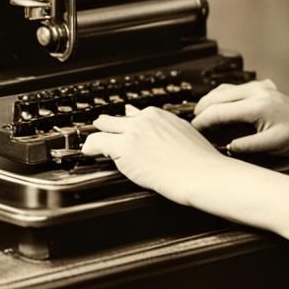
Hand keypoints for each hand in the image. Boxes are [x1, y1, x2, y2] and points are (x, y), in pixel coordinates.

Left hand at [82, 105, 225, 204]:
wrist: (200, 173)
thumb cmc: (198, 160)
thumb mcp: (183, 133)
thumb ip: (164, 127)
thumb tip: (152, 127)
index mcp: (159, 115)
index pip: (132, 116)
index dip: (125, 126)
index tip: (122, 133)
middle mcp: (144, 119)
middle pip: (115, 119)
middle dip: (107, 127)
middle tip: (101, 135)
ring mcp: (133, 132)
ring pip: (103, 127)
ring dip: (97, 136)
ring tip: (92, 145)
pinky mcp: (124, 147)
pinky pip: (97, 142)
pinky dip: (90, 147)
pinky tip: (88, 152)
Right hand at [192, 79, 288, 155]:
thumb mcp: (277, 146)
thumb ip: (250, 146)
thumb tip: (226, 147)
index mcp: (257, 106)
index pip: (219, 111)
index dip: (201, 122)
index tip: (190, 132)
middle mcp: (256, 92)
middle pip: (217, 96)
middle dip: (201, 109)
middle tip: (190, 126)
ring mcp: (260, 87)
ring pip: (225, 89)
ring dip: (211, 101)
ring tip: (201, 117)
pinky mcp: (265, 88)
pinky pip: (237, 88)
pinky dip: (224, 96)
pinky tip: (221, 107)